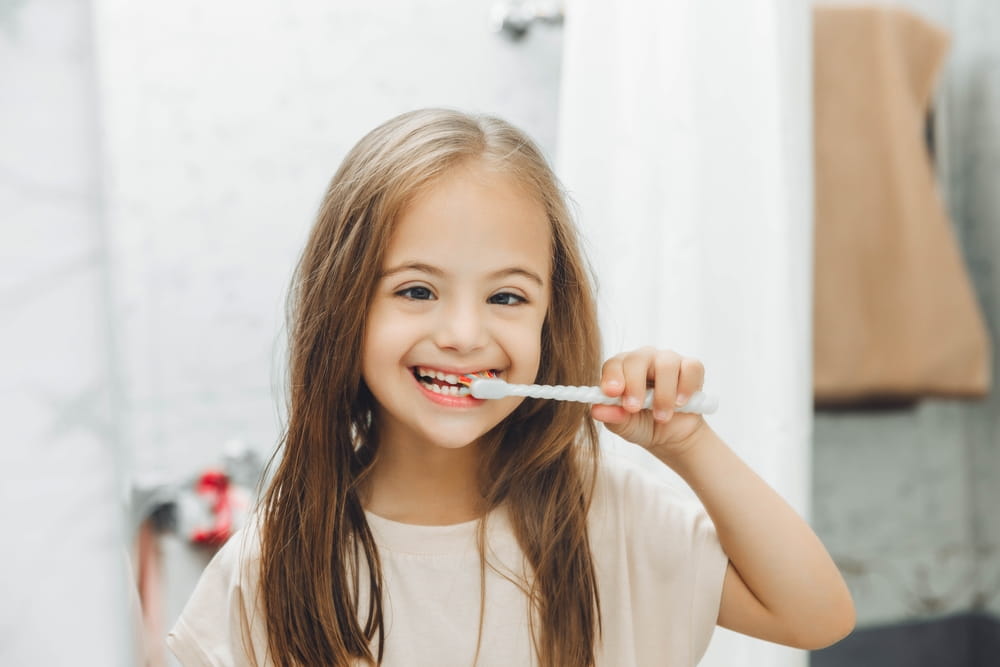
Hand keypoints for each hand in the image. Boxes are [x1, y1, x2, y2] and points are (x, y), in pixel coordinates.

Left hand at [591, 347, 707, 457]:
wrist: (672, 436)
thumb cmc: (643, 424)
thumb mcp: (625, 426)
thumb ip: (612, 417)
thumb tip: (596, 410)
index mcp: (622, 369)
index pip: (614, 364)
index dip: (612, 376)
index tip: (612, 393)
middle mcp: (644, 359)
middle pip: (637, 359)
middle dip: (635, 385)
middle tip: (633, 408)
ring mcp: (668, 360)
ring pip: (666, 364)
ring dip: (663, 394)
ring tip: (661, 416)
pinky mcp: (691, 368)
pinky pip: (691, 368)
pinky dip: (686, 386)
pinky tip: (680, 403)